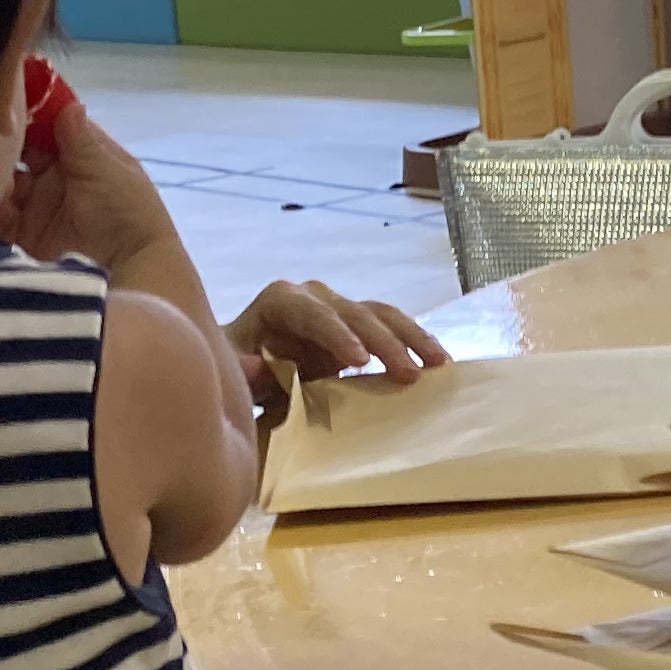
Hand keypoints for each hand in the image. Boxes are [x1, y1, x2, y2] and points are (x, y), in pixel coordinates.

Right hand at [0, 94, 179, 273]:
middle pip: (21, 150)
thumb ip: (80, 139)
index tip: (3, 95)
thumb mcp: (106, 169)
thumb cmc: (126, 212)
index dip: (30, 111)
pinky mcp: (24, 234)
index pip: (50, 126)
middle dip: (3, 140)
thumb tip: (68, 103)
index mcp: (84, 155)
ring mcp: (40, 205)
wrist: (128, 272)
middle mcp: (58, 176)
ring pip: (5, 180)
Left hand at [225, 281, 447, 413]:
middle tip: (409, 373)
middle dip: (384, 342)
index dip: (338, 335)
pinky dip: (414, 343)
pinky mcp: (360, 325)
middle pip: (355, 313)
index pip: (314, 314)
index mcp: (282, 300)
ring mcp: (341, 308)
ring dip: (412, 337)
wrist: (246, 363)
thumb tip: (258, 366)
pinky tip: (438, 363)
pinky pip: (391, 327)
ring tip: (439, 364)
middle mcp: (316, 296)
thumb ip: (244, 370)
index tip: (360, 362)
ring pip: (382, 314)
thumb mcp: (231, 367)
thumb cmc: (237, 363)